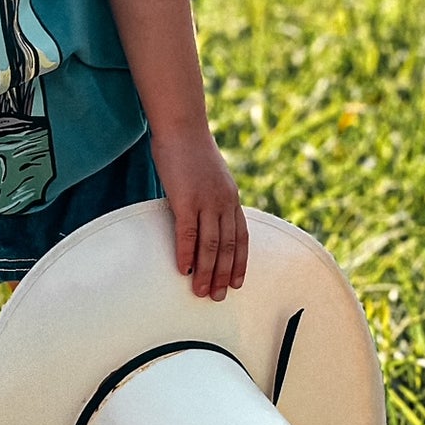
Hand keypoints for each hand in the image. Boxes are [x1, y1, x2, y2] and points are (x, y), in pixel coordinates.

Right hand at [149, 124, 248, 300]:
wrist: (182, 127)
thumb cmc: (191, 150)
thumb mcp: (211, 176)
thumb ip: (212, 197)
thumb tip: (205, 216)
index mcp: (231, 197)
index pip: (241, 237)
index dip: (240, 262)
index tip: (236, 282)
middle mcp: (224, 202)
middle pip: (227, 246)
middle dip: (223, 274)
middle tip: (218, 296)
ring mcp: (206, 201)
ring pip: (210, 245)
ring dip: (206, 271)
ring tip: (200, 291)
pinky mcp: (185, 200)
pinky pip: (188, 233)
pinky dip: (187, 254)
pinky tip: (183, 269)